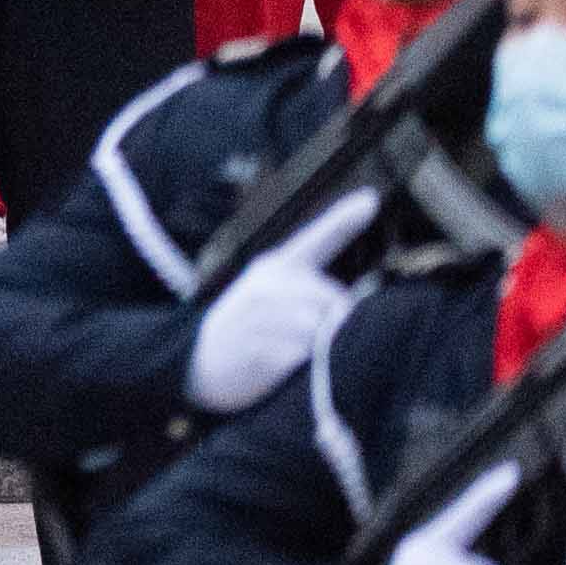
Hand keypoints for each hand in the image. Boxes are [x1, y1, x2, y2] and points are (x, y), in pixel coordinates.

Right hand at [187, 199, 372, 417]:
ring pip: (318, 329)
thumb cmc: (248, 326)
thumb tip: (349, 306)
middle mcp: (266, 284)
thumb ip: (312, 293)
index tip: (370, 199)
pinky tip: (283, 364)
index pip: (315, 238)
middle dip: (336, 321)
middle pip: (330, 299)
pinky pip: (300, 356)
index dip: (343, 219)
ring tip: (297, 352)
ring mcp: (258, 315)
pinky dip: (300, 365)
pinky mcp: (255, 347)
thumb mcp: (271, 295)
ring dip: (318, 346)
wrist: (195, 362)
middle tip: (317, 337)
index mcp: (275, 266)